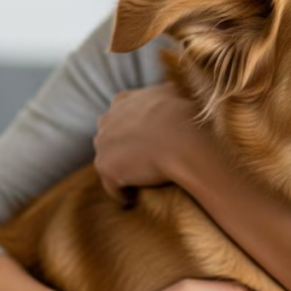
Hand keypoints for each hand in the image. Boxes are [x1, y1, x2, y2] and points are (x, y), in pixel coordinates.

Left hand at [94, 82, 207, 203]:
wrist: (184, 141)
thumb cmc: (186, 118)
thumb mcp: (175, 93)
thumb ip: (164, 93)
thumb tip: (169, 91)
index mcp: (124, 100)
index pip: (121, 113)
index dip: (133, 126)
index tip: (147, 137)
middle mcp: (108, 119)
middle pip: (110, 137)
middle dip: (123, 146)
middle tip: (144, 160)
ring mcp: (104, 143)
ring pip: (110, 160)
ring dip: (122, 170)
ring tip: (139, 183)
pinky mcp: (106, 167)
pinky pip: (113, 186)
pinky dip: (122, 193)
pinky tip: (133, 200)